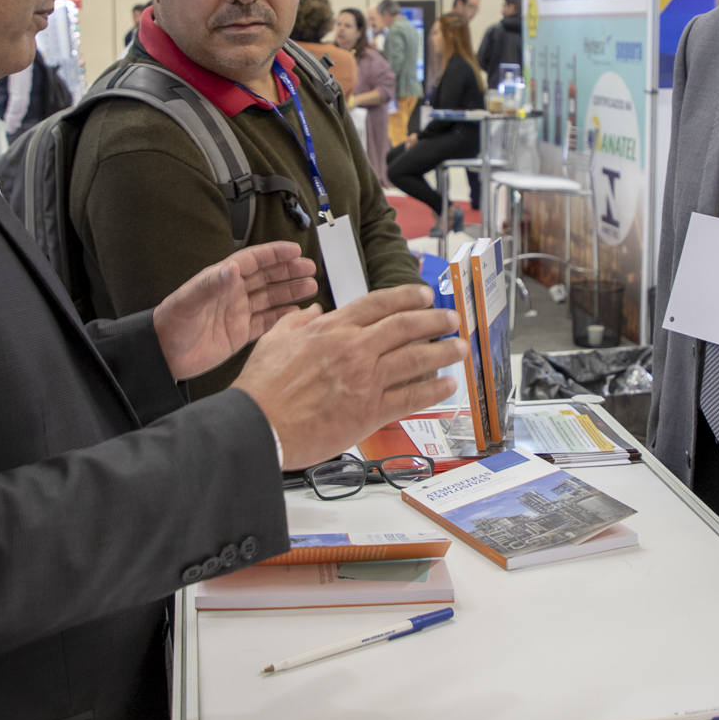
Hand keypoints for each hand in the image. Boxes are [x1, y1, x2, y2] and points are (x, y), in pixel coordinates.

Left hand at [153, 242, 317, 381]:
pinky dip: (283, 316)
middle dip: (289, 270)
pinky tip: (297, 312)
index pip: (253, 260)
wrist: (164, 355)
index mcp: (222, 280)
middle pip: (266, 277)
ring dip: (290, 291)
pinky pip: (267, 321)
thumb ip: (212, 284)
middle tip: (310, 268)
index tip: (295, 249)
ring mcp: (238, 313)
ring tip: (310, 286)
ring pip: (270, 298)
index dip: (274, 253)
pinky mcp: (240, 334)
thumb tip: (232, 268)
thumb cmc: (172, 323)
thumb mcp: (190, 300)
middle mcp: (232, 293)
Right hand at [231, 284, 467, 469]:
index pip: (379, 304)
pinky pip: (411, 397)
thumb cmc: (262, 389)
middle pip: (406, 326)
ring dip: (444, 351)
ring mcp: (366, 380)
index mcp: (332, 329)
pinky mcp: (370, 411)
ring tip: (460, 348)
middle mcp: (354, 349)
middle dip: (434, 320)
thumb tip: (311, 311)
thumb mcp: (273, 340)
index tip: (424, 295)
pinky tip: (448, 385)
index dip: (407, 296)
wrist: (258, 425)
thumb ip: (296, 322)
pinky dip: (433, 390)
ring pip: (416, 358)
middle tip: (450, 318)